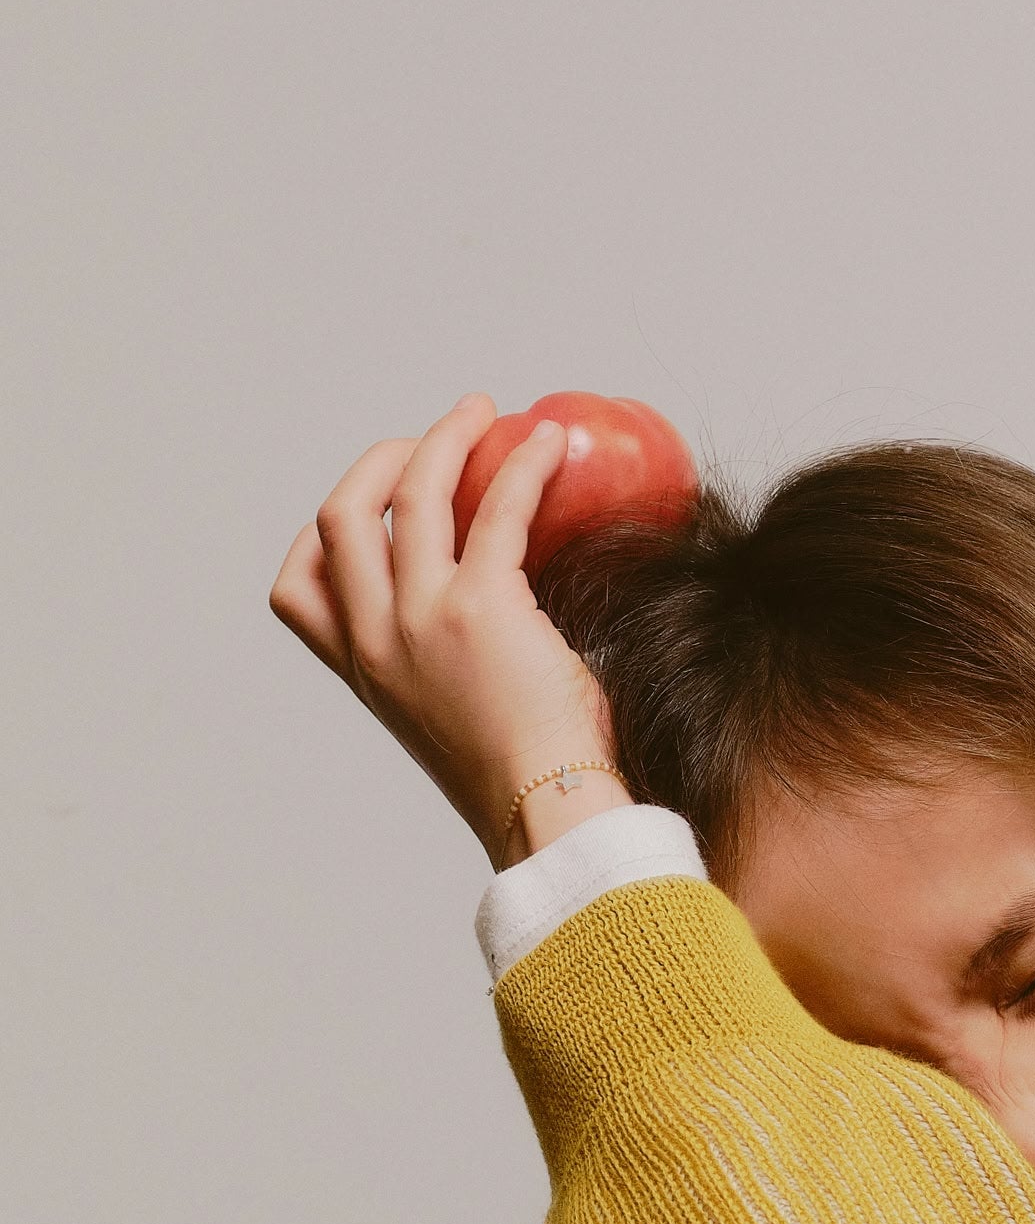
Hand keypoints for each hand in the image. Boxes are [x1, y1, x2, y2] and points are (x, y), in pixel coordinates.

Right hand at [270, 394, 631, 865]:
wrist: (548, 811)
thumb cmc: (523, 772)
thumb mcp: (447, 713)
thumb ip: (440, 660)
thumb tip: (498, 609)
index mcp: (360, 671)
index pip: (298, 585)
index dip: (329, 527)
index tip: (379, 495)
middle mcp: (375, 640)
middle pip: (340, 515)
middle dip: (383, 457)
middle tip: (439, 435)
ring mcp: (420, 620)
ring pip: (411, 493)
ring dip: (448, 436)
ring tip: (487, 412)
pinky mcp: (482, 607)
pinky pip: (497, 507)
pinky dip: (521, 463)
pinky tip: (547, 446)